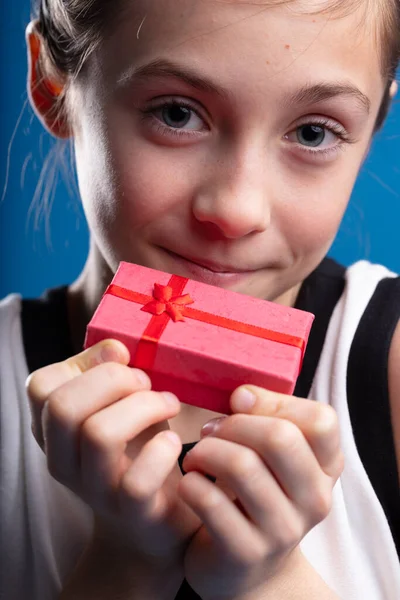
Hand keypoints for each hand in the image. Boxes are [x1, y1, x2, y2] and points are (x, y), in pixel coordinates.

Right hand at [26, 340, 201, 566]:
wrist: (154, 520)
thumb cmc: (138, 448)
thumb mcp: (119, 406)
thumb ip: (109, 374)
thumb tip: (115, 349)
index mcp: (54, 430)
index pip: (41, 386)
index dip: (84, 362)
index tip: (122, 361)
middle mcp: (62, 461)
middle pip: (63, 406)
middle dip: (114, 380)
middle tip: (147, 383)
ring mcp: (94, 490)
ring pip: (99, 434)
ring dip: (144, 406)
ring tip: (168, 403)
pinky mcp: (131, 513)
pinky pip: (137, 480)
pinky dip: (162, 450)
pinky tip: (173, 443)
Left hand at [178, 386, 343, 599]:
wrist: (246, 568)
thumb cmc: (257, 495)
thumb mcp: (274, 459)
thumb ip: (266, 420)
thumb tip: (242, 395)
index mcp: (327, 468)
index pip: (321, 420)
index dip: (275, 402)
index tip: (241, 404)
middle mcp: (315, 499)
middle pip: (280, 437)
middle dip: (234, 425)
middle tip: (211, 432)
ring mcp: (283, 529)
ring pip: (241, 465)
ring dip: (205, 452)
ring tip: (195, 458)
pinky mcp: (246, 552)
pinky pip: (211, 501)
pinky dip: (191, 484)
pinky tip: (190, 484)